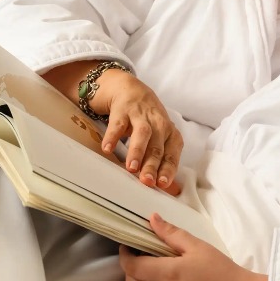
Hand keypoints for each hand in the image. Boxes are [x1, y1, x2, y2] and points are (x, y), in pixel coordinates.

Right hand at [43, 60, 183, 188]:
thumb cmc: (148, 120)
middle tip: (146, 181)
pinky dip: (113, 136)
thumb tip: (170, 190)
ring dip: (138, 151)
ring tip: (131, 168)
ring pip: (142, 134)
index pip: (172, 154)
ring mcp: (140, 116)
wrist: (130, 89)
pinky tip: (107, 149)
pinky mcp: (123, 110)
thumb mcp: (159, 138)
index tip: (163, 184)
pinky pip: (118, 124)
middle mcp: (159, 124)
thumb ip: (163, 162)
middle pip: (157, 147)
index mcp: (170, 133)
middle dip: (152, 165)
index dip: (168, 169)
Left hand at [119, 213, 266, 280]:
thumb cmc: (220, 270)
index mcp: (169, 273)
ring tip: (146, 267)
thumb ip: (172, 233)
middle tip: (137, 253)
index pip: (133, 267)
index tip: (127, 245)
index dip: (124, 255)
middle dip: (129, 266)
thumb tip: (152, 219)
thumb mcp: (198, 246)